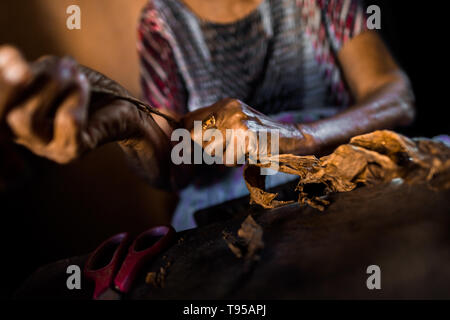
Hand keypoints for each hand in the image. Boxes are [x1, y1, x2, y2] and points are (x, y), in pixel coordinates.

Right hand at [0, 45, 166, 164]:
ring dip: (50, 87)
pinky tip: (84, 84)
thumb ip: (30, 72)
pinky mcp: (73, 151)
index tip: (13, 56)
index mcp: (16, 119)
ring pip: (27, 120)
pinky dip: (75, 96)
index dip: (1, 80)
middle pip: (4, 115)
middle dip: (18, 84)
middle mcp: (26, 139)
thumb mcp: (52, 74)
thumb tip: (11, 60)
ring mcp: (48, 149)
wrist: (124, 109)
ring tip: (72, 72)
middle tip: (45, 64)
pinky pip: (66, 121)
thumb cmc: (84, 89)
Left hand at [182, 98, 316, 165]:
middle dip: (206, 149)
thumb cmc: (262, 138)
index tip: (188, 148)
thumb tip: (183, 139)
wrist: (294, 140)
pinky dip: (237, 162)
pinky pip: (227, 160)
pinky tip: (250, 154)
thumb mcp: (236, 125)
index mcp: (225, 104)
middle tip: (227, 150)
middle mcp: (229, 109)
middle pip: (194, 137)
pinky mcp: (246, 137)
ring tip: (242, 151)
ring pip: (211, 151)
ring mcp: (238, 122)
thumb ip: (213, 128)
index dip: (185, 137)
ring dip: (224, 157)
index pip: (189, 120)